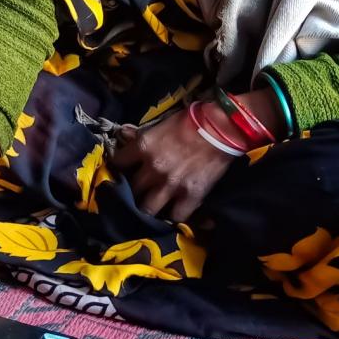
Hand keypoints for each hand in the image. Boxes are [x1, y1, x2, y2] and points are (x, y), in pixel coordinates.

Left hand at [111, 112, 234, 222]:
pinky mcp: (190, 196)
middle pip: (131, 189)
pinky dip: (173, 216)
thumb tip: (124, 136)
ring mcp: (171, 184)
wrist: (221, 128)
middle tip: (136, 192)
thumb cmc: (190, 121)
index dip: (119, 168)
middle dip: (132, 191)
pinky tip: (172, 213)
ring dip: (148, 208)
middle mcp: (153, 168)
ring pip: (148, 209)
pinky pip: (175, 216)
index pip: (118, 163)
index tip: (122, 171)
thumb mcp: (160, 125)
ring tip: (151, 207)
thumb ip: (141, 136)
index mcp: (143, 147)